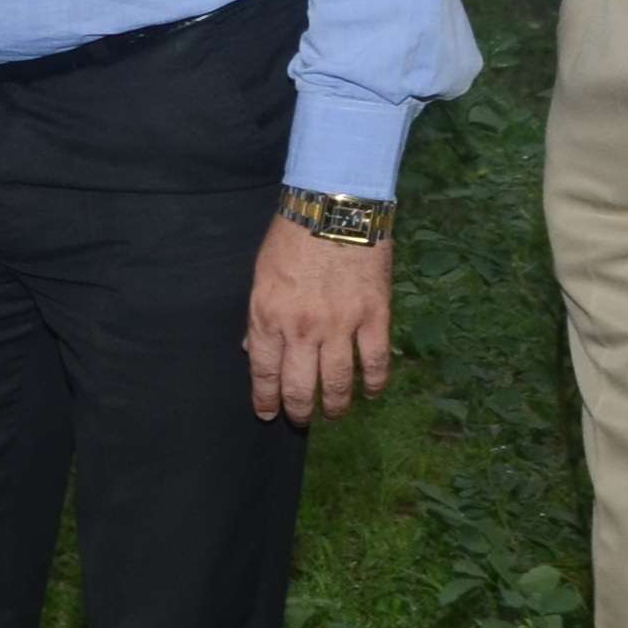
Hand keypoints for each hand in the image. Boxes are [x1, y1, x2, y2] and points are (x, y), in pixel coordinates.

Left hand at [245, 218, 394, 424]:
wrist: (334, 207)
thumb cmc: (291, 238)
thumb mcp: (260, 276)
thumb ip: (258, 316)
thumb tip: (251, 349)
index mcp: (268, 317)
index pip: (264, 372)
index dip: (266, 399)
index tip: (267, 413)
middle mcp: (302, 329)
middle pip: (300, 386)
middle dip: (299, 410)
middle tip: (301, 419)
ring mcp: (341, 325)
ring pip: (339, 382)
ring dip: (336, 405)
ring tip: (335, 413)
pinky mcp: (375, 316)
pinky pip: (376, 361)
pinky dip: (374, 382)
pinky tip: (370, 392)